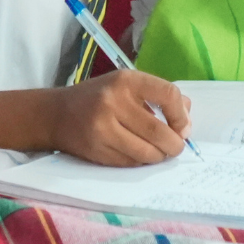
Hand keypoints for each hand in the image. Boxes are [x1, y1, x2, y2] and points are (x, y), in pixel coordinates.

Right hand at [45, 71, 192, 166]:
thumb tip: (187, 117)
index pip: (168, 94)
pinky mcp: (96, 149)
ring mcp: (103, 127)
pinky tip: (139, 156)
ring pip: (146, 152)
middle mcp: (113, 101)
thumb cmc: (98, 98)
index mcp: (126, 80)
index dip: (181, 116)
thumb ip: (158, 96)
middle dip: (174, 144)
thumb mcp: (126, 86)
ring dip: (159, 157)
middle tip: (176, 147)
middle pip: (159, 131)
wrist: (55, 114)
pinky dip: (141, 162)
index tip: (183, 127)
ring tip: (159, 153)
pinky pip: (130, 162)